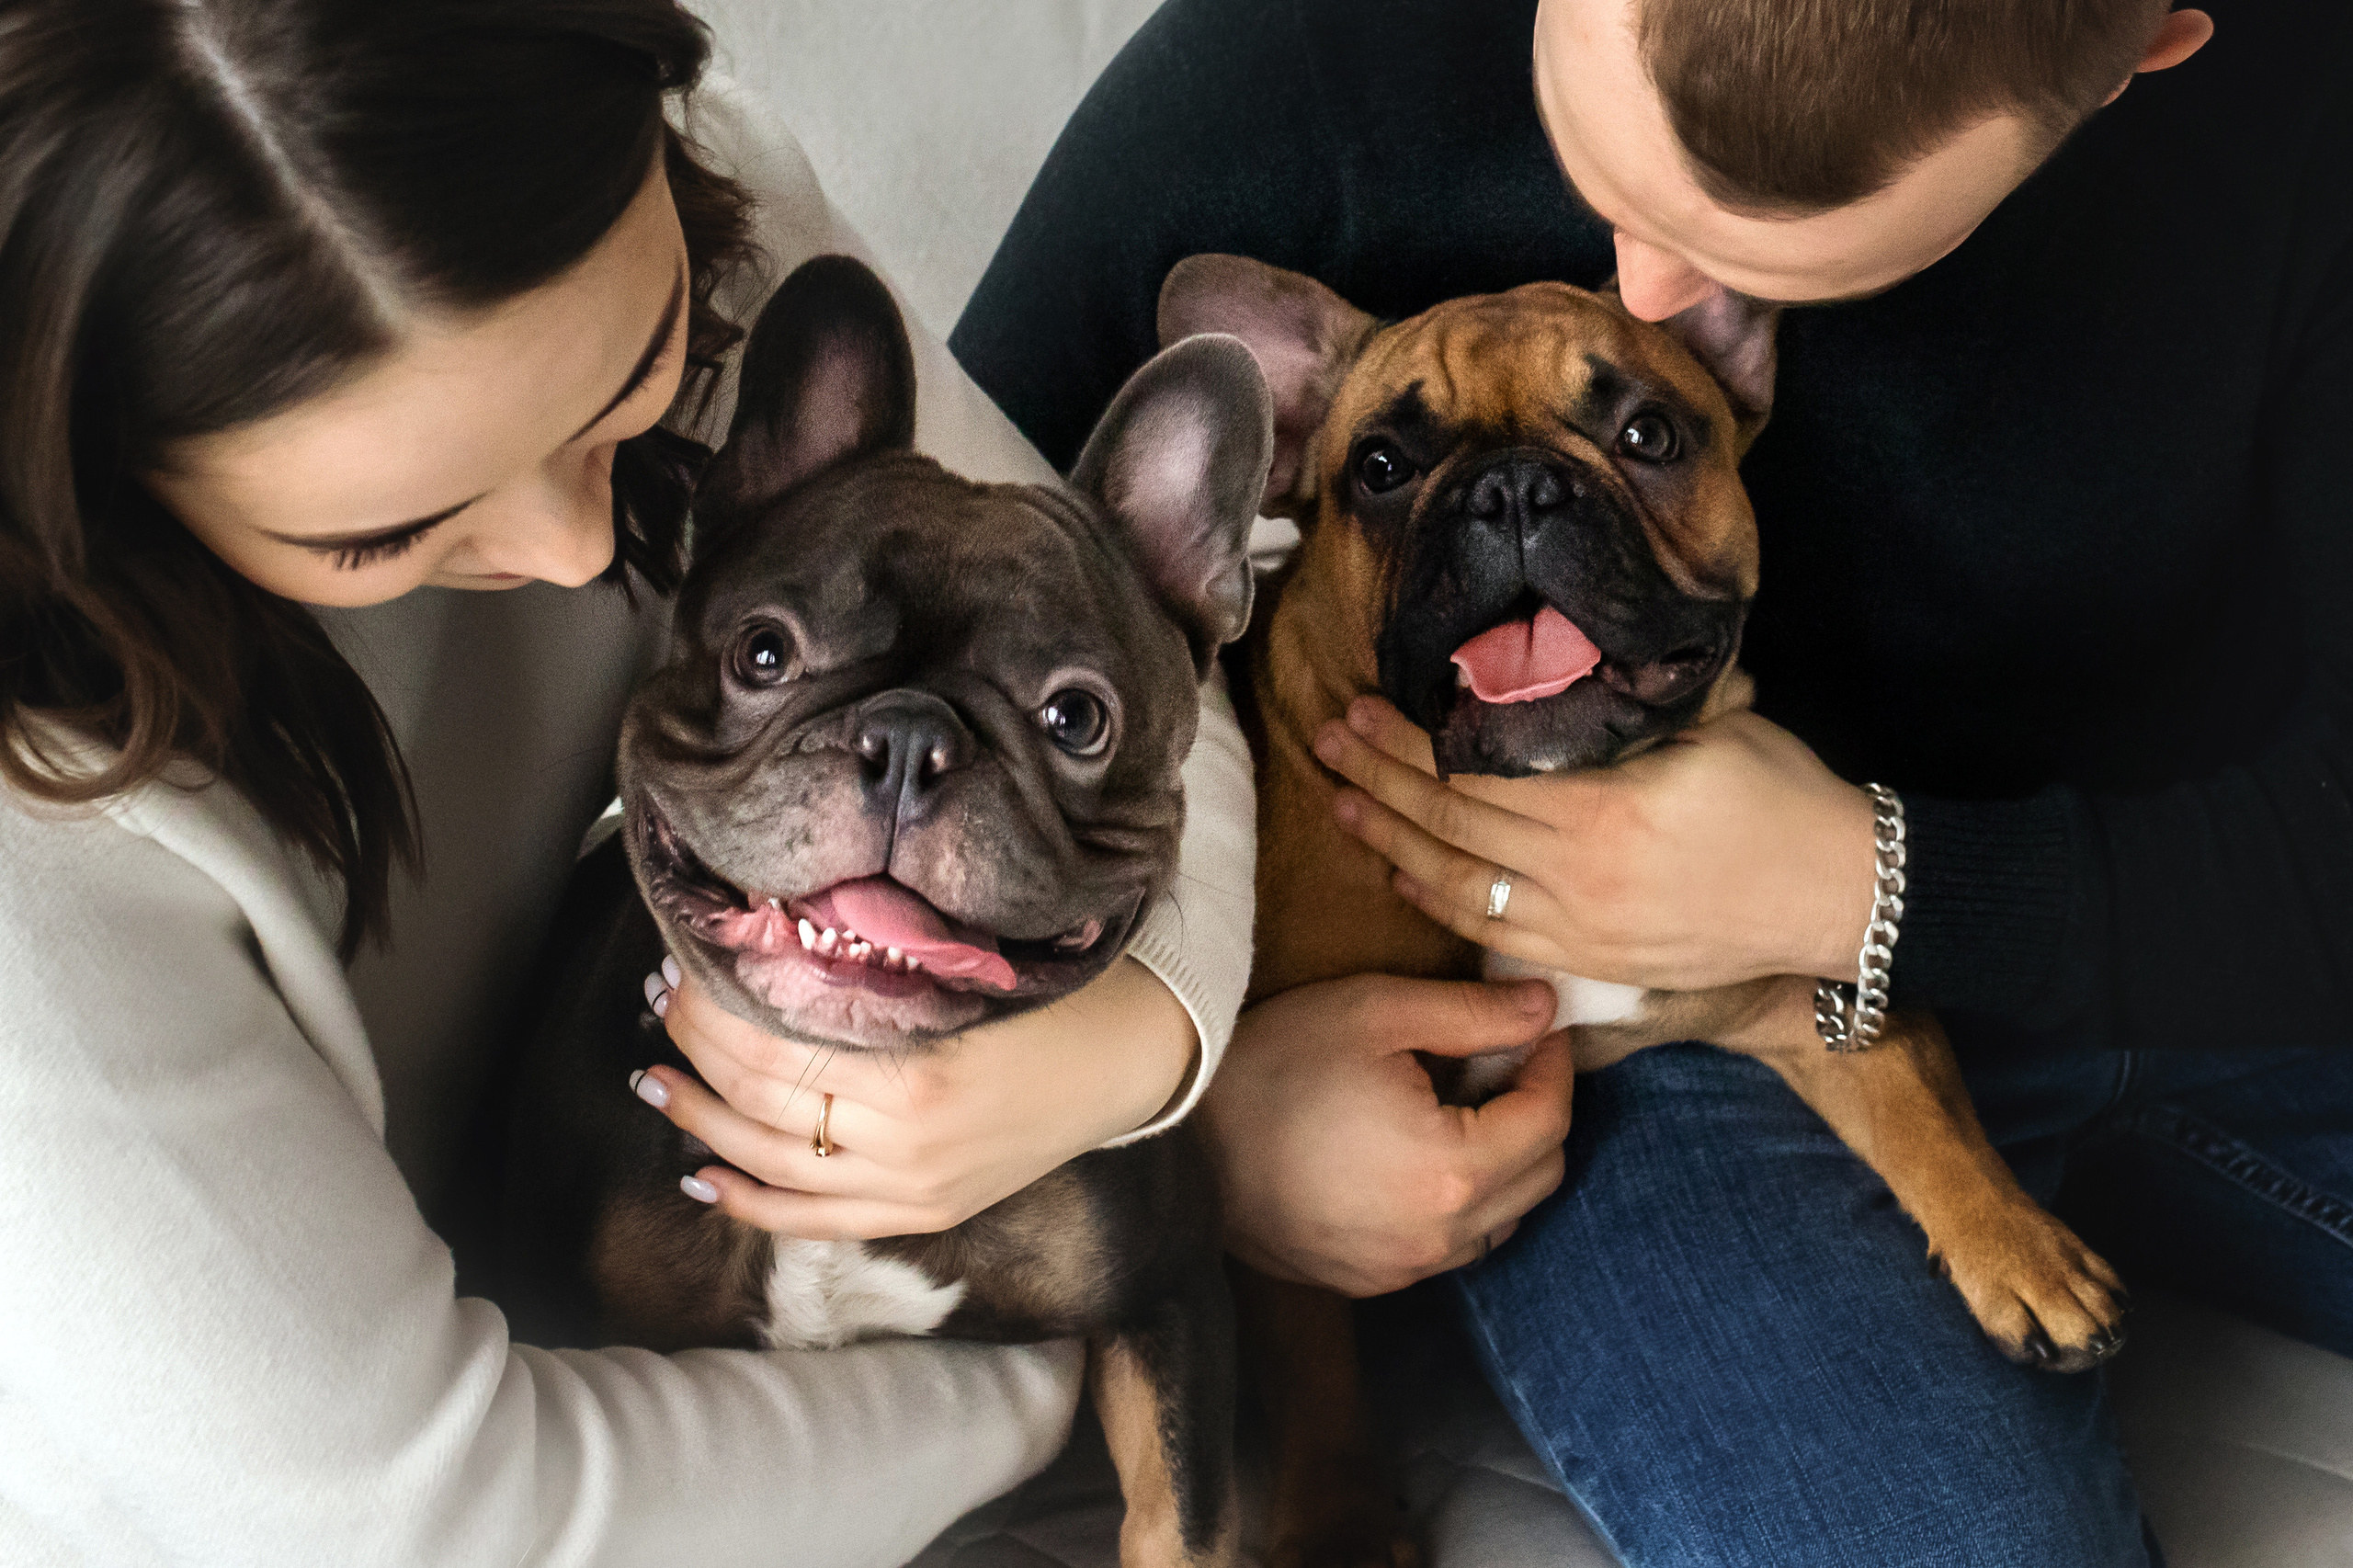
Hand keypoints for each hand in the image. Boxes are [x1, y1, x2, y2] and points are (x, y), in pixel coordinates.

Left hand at [631, 956, 1195, 1238]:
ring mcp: (910, 1188)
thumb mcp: (962, 967)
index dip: (716, 1007)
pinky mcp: (919, 1213)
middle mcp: (905, 1144)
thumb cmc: (1047, 995)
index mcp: (917, 1075)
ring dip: (702, 1121)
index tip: (685, 965)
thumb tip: (767, 936)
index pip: (776, 1045)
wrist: (1123, 1063)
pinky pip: (813, 1221)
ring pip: (773, 1164)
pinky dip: (750, 1200)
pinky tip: (701, 1173)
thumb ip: (871, 966)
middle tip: (663, 1002)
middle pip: (763, 1101)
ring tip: (658, 1078)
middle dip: (699, 1049)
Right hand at [1202, 973, 1569, 1296]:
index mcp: (1451, 1169)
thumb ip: (1472, 1012)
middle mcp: (1439, 1237)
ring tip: (1463, 1107)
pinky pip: (1447, 1246)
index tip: (1540, 1027)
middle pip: (1540, 1176)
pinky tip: (1417, 1155)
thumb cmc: (1271, 1064)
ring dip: (1504, 1164)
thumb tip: (1545, 1007)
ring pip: (1500, 1221)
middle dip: (1538, 1113)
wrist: (1178, 1143)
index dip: (1555, 1065)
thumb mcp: (1374, 1012)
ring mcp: (1403, 1270)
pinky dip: (1457, 1202)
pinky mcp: (1368, 1282)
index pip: (1549, 1119)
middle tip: (1505, 1061)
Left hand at [1316, 696, 1874, 991]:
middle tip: (1329, 739)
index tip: (1367, 705)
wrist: (1839, 896)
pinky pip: (1496, 932)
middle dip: (1381, 777)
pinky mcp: (1594, 960)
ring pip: (1461, 881)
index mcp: (1610, 805)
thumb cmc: (1782, 794)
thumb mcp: (1711, 722)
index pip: (1482, 768)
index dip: (1414, 739)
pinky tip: (1402, 870)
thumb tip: (1549, 659)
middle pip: (1454, 820)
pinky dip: (1440, 900)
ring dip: (1392, 839)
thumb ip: (1628, 701)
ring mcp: (1585, 924)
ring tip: (1341, 801)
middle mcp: (1585, 871)